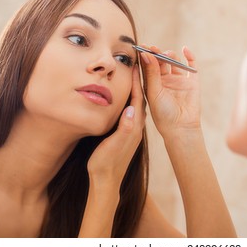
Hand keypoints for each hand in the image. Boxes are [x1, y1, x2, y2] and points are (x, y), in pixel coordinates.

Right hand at [87, 65, 145, 187]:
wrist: (106, 182)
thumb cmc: (106, 164)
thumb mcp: (113, 145)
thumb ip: (124, 128)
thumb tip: (131, 110)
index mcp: (134, 127)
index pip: (138, 99)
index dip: (137, 81)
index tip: (136, 64)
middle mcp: (136, 127)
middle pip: (140, 99)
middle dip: (139, 81)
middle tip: (138, 65)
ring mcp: (132, 131)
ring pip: (136, 105)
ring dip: (136, 90)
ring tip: (133, 75)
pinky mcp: (126, 135)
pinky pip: (131, 112)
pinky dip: (130, 100)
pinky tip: (126, 98)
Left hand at [140, 45, 200, 136]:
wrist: (180, 127)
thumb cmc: (163, 114)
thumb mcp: (154, 92)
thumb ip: (151, 73)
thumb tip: (147, 53)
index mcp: (152, 83)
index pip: (148, 65)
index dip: (145, 55)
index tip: (141, 46)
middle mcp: (165, 80)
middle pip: (161, 61)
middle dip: (157, 54)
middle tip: (154, 48)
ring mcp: (179, 80)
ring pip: (174, 62)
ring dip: (170, 55)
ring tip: (168, 56)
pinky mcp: (192, 81)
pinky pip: (191, 66)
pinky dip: (190, 56)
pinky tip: (185, 49)